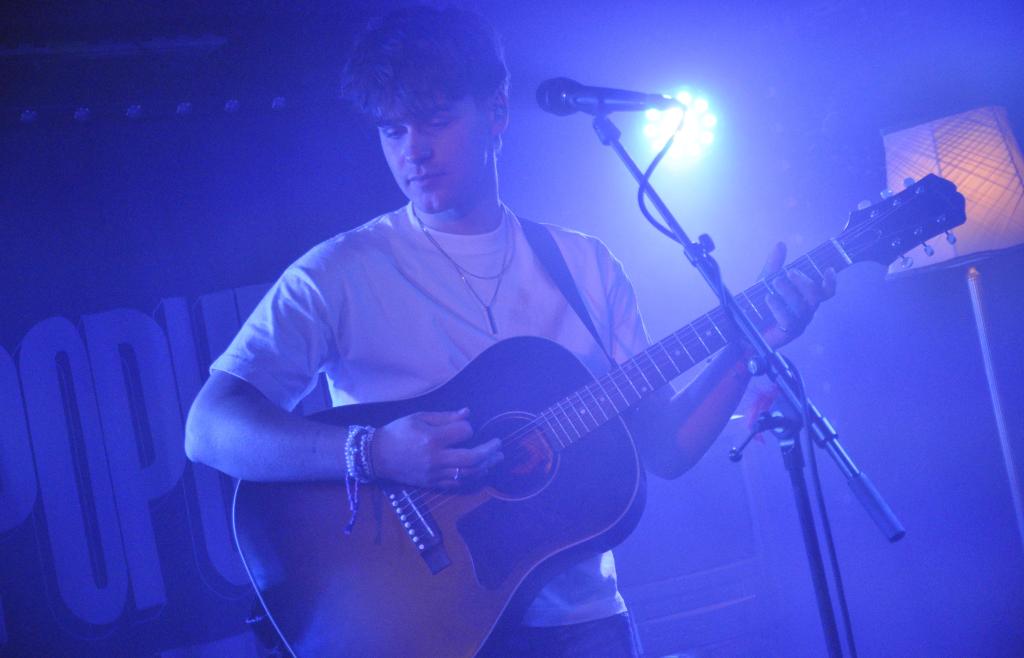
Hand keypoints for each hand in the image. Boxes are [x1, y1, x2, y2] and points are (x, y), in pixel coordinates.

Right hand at [372, 408, 503, 488]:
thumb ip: (445, 417)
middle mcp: (436, 458)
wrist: (376, 456)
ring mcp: (435, 473)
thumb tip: (468, 413)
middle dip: (490, 451)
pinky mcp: (433, 483)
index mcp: (432, 438)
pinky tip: (481, 470)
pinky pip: (458, 483)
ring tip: (496, 458)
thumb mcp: (419, 417)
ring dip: (486, 465)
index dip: (468, 428)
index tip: (465, 425)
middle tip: (499, 445)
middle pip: (473, 458)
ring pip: (469, 473)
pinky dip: (472, 477)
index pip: (464, 432)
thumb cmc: (398, 432)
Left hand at [759, 242, 835, 347]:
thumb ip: (774, 264)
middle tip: (789, 272)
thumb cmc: (760, 303)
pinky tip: (768, 298)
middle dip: (804, 282)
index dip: (830, 282)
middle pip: (816, 296)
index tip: (828, 269)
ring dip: (789, 292)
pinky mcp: (787, 333)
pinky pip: (789, 320)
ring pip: (803, 307)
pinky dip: (779, 307)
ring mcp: (799, 323)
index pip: (826, 291)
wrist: (745, 328)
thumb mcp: (765, 280)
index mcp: (806, 298)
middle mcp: (806, 310)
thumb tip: (781, 244)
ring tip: (775, 282)